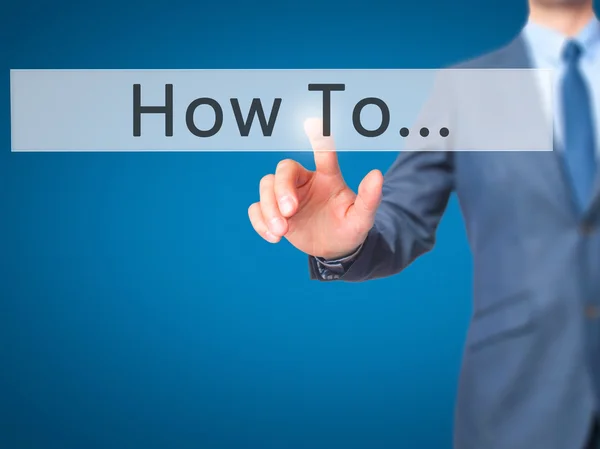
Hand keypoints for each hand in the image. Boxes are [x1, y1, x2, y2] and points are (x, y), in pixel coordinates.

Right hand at [248, 118, 382, 259]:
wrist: (335, 250)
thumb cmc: (349, 228)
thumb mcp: (362, 218)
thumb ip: (369, 198)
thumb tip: (377, 175)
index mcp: (327, 177)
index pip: (323, 153)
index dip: (318, 137)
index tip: (313, 121)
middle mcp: (304, 181)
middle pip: (284, 169)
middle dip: (282, 190)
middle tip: (290, 213)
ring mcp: (286, 196)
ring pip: (266, 186)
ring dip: (269, 209)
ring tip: (281, 232)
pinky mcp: (273, 212)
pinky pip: (256, 208)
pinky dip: (260, 221)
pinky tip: (274, 237)